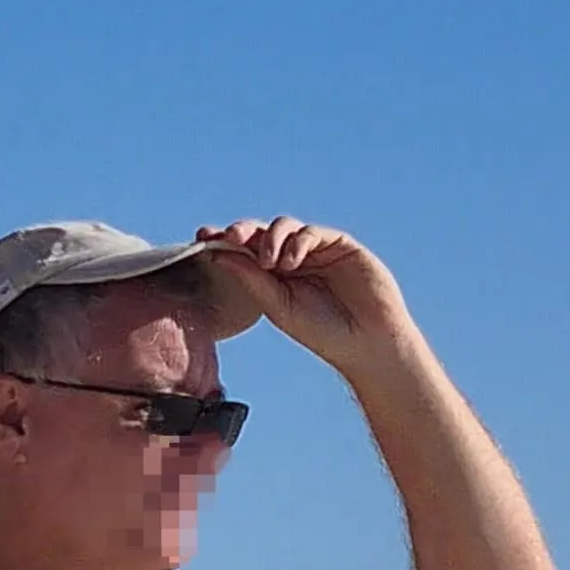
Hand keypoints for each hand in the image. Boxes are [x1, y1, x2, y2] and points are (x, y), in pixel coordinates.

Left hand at [195, 216, 403, 368]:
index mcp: (273, 276)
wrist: (367, 342)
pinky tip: (291, 261)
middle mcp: (292, 259)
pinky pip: (311, 232)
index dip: (223, 241)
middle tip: (229, 237)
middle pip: (260, 233)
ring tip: (268, 262)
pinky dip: (297, 241)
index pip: (244, 251)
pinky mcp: (339, 244)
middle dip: (242, 231)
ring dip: (270, 237)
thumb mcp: (278, 307)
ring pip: (284, 226)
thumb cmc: (322, 332)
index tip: (202, 236)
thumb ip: (252, 280)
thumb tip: (218, 256)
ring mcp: (316, 250)